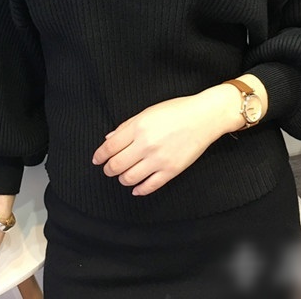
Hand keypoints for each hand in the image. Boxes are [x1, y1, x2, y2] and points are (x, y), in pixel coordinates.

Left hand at [92, 86, 243, 196]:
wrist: (204, 117)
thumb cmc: (176, 110)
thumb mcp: (147, 112)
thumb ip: (126, 126)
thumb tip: (109, 139)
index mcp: (138, 127)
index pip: (110, 148)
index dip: (99, 156)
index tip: (97, 160)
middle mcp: (146, 144)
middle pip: (116, 165)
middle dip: (108, 170)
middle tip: (108, 169)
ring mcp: (158, 159)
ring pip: (129, 178)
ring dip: (122, 179)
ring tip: (123, 176)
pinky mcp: (171, 170)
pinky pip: (150, 186)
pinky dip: (139, 190)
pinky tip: (136, 188)